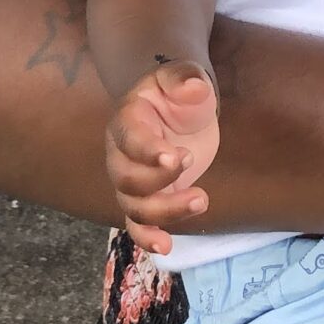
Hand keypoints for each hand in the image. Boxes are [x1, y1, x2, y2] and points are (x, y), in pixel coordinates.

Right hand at [106, 58, 218, 252]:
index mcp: (126, 120)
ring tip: (202, 199)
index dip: (148, 151)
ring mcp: (132, 180)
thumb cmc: (177, 91)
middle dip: (158, 181)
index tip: (176, 156)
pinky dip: (148, 239)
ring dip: (165, 211)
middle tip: (190, 160)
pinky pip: (137, 225)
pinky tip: (166, 248)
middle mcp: (121, 154)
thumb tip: (194, 88)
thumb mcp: (184, 76)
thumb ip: (184, 79)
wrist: (175, 107)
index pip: (129, 139)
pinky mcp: (148, 198)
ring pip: (134, 207)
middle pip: (126, 179)